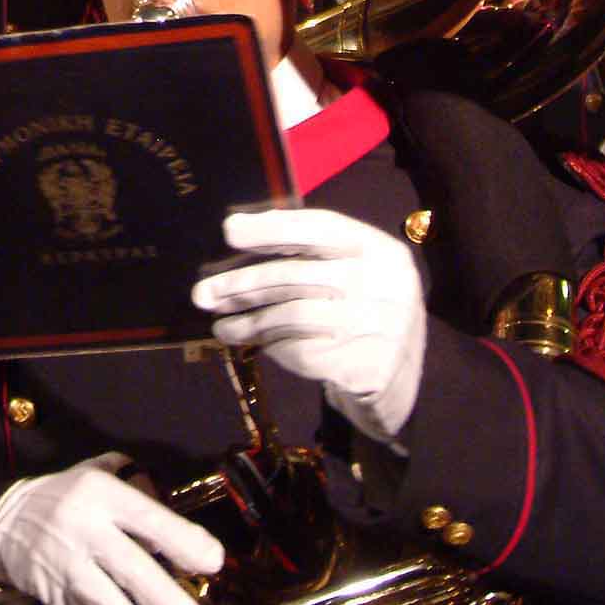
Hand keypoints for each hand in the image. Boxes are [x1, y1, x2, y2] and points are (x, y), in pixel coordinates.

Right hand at [0, 454, 223, 604]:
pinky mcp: (54, 596)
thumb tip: (177, 514)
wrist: (3, 520)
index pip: (145, 516)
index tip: (213, 561)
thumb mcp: (99, 473)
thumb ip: (140, 489)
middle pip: (126, 566)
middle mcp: (83, 529)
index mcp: (101, 494)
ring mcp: (66, 565)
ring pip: (101, 604)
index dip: (179, 538)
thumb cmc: (67, 496)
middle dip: (162, 600)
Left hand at [192, 208, 429, 443]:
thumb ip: (315, 254)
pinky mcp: (362, 366)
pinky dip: (271, 345)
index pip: (322, 228)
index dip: (272, 228)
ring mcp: (375, 327)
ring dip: (247, 321)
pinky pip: (301, 349)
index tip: (229, 230)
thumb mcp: (357, 272)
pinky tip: (251, 343)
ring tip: (219, 325)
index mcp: (382, 250)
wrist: (401, 377)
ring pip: (291, 316)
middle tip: (202, 293)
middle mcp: (383, 284)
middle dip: (242, 283)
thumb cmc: (365, 310)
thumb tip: (242, 231)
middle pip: (296, 275)